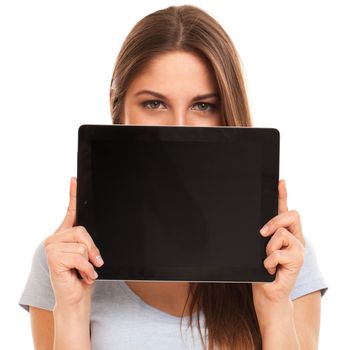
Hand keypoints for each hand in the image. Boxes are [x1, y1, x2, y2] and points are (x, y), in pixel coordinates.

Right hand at [44, 177, 103, 306]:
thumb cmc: (83, 276)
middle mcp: (55, 238)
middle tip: (94, 263)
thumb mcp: (90, 256)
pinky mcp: (52, 257)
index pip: (71, 211)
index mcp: (66, 235)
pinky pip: (80, 256)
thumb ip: (89, 243)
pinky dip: (87, 269)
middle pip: (83, 230)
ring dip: (90, 262)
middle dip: (93, 249)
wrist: (76, 298)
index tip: (75, 179)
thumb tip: (92, 241)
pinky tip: (82, 276)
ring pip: (82, 244)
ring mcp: (51, 247)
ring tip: (85, 271)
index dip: (73, 194)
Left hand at [252, 179, 304, 306]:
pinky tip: (270, 269)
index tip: (280, 181)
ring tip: (267, 261)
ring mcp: (298, 248)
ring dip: (268, 249)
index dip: (283, 195)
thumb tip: (254, 225)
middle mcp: (294, 237)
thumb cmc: (261, 271)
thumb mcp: (257, 249)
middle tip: (262, 234)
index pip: (284, 210)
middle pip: (290, 214)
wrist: (268, 294)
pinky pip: (277, 252)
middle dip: (274, 221)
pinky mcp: (298, 260)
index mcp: (283, 233)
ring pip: (281, 234)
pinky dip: (268, 261)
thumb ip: (261, 235)